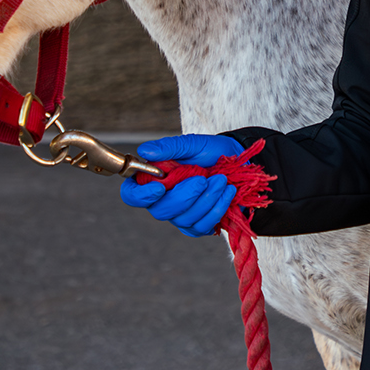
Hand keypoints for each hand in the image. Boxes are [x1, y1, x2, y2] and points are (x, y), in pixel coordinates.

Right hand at [119, 134, 241, 235]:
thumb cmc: (209, 152)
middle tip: (203, 179)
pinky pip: (202, 226)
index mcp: (152, 180)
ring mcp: (180, 216)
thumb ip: (168, 147)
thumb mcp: (191, 144)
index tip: (160, 187)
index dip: (141, 196)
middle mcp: (162, 201)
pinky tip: (227, 192)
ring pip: (184, 219)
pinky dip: (217, 209)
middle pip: (160, 211)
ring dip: (206, 200)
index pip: (132, 195)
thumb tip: (145, 151)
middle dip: (184, 196)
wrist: (237, 163)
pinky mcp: (198, 225)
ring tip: (221, 180)